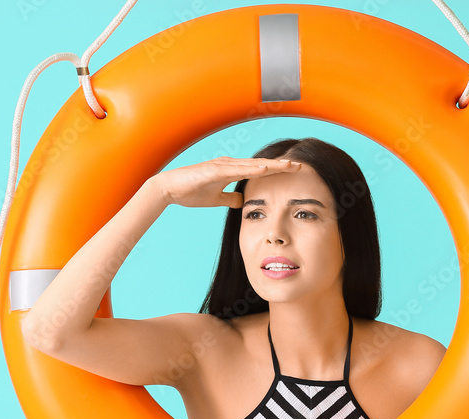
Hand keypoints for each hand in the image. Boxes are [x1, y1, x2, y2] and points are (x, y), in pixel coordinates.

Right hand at [152, 156, 301, 208]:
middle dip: (280, 165)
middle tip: (300, 165)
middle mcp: (230, 164)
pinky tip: (265, 168)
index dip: (277, 171)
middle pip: (260, 165)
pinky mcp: (214, 170)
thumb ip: (230, 198)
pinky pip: (237, 169)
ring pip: (252, 165)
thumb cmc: (190, 191)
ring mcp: (222, 165)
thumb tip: (243, 202)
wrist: (169, 189)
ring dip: (271, 165)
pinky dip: (252, 169)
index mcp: (231, 170)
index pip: (259, 171)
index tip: (294, 172)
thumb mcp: (216, 198)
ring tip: (289, 165)